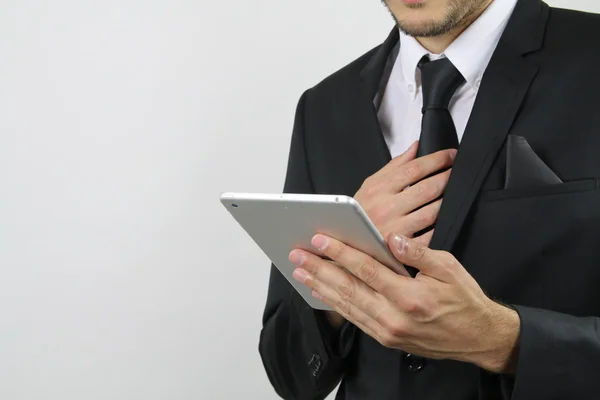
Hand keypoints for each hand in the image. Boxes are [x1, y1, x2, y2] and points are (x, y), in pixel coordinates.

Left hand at [290, 234, 519, 373]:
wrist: (478, 338)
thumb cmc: (464, 299)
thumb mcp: (449, 268)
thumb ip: (418, 253)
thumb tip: (392, 238)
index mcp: (410, 297)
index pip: (367, 269)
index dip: (341, 252)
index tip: (321, 239)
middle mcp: (394, 317)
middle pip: (348, 288)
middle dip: (319, 269)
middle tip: (298, 254)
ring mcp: (388, 332)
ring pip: (346, 306)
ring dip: (320, 286)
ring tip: (300, 271)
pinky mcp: (385, 339)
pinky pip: (354, 319)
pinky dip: (335, 305)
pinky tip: (321, 293)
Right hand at [354, 141, 455, 246]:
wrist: (344, 243)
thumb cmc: (360, 212)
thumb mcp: (370, 184)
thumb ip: (394, 165)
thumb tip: (416, 147)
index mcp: (378, 189)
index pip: (414, 169)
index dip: (437, 160)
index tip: (451, 155)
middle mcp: (386, 208)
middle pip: (427, 189)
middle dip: (447, 177)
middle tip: (457, 172)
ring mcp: (395, 229)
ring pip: (432, 212)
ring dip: (447, 201)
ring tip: (453, 194)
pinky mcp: (401, 249)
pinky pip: (428, 236)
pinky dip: (440, 226)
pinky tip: (445, 219)